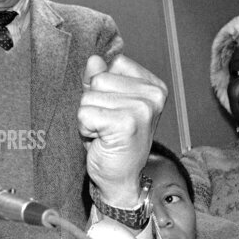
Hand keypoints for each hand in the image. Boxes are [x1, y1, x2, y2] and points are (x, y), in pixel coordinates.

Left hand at [77, 55, 166, 208]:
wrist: (119, 179)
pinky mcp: (126, 123)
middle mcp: (153, 94)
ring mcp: (142, 108)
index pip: (113, 63)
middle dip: (93, 103)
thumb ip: (99, 79)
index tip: (112, 110)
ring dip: (88, 117)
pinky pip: (84, 113)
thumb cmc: (112, 142)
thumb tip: (93, 59)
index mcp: (153, 85)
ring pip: (89, 97)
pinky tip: (101, 140)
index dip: (102, 87)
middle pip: (98, 79)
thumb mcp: (105, 103)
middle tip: (106, 125)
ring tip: (103, 133)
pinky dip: (85, 129)